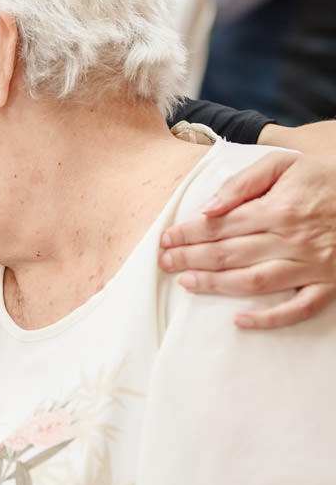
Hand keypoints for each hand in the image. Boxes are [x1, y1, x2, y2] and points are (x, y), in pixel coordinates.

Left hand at [159, 151, 335, 327]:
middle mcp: (294, 239)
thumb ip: (244, 183)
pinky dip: (269, 319)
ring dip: (216, 285)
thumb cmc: (323, 176)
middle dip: (190, 258)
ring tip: (187, 283)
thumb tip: (208, 207)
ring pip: (255, 282)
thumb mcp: (284, 164)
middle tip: (165, 262)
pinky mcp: (330, 284)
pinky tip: (239, 321)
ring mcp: (313, 265)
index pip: (219, 226)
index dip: (187, 234)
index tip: (165, 239)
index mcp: (279, 208)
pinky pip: (299, 308)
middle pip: (229, 254)